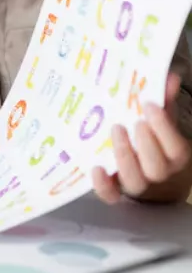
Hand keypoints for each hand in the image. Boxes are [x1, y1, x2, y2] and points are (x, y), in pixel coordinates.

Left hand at [92, 73, 191, 202]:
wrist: (150, 178)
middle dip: (146, 143)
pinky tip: (96, 168)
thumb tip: (170, 77)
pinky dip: (103, 185)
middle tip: (134, 121)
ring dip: (125, 156)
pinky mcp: (116, 192)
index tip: (149, 106)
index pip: (175, 147)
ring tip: (116, 130)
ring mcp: (136, 184)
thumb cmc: (154, 142)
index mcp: (174, 156)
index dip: (164, 128)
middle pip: (156, 166)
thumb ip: (164, 101)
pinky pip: (111, 195)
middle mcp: (158, 174)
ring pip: (135, 181)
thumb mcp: (161, 122)